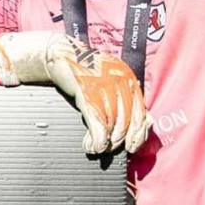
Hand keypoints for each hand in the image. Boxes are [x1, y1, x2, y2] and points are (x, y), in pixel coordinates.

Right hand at [0, 27, 149, 157]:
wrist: (61, 54)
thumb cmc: (85, 73)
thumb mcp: (110, 84)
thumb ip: (123, 102)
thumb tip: (136, 129)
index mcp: (129, 81)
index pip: (142, 115)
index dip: (138, 136)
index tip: (131, 148)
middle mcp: (121, 82)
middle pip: (127, 122)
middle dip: (118, 142)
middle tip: (107, 150)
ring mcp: (104, 85)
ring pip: (112, 123)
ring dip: (104, 143)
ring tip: (95, 149)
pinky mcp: (86, 90)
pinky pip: (96, 119)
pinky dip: (96, 138)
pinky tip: (92, 146)